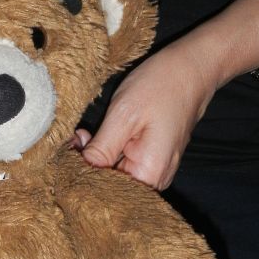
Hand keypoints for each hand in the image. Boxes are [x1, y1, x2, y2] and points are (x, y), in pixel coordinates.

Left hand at [77, 0, 258, 190]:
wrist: (193, 67)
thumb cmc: (162, 86)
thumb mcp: (124, 115)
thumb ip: (100, 150)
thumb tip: (77, 170)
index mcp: (149, 175)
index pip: (103, 191)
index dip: (80, 175)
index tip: (65, 155)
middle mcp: (154, 181)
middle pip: (107, 186)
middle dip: (85, 166)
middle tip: (73, 141)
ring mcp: (153, 172)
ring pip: (111, 176)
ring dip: (93, 158)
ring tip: (84, 136)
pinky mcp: (149, 161)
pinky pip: (120, 165)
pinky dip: (104, 153)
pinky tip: (95, 137)